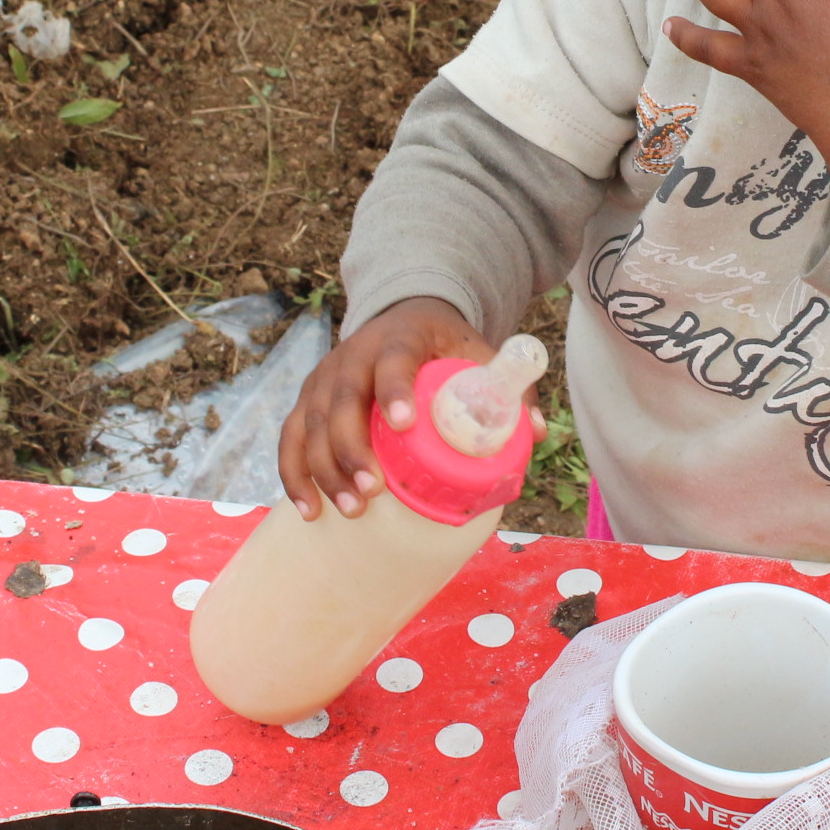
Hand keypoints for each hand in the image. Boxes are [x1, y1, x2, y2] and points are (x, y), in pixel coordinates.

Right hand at [277, 297, 546, 518]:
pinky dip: (295, 475)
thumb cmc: (446, 346)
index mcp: (399, 339)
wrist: (404, 318)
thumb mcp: (479, 353)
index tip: (404, 426)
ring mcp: (324, 377)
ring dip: (323, 469)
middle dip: (351, 448)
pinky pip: (290, 438)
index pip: (392, 360)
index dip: (395, 390)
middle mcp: (353, 354)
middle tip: (374, 491)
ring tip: (352, 509)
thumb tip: (539, 432)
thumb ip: (509, 388)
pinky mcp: (307, 401)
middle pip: (340, 400)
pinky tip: (310, 511)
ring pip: (309, 423)